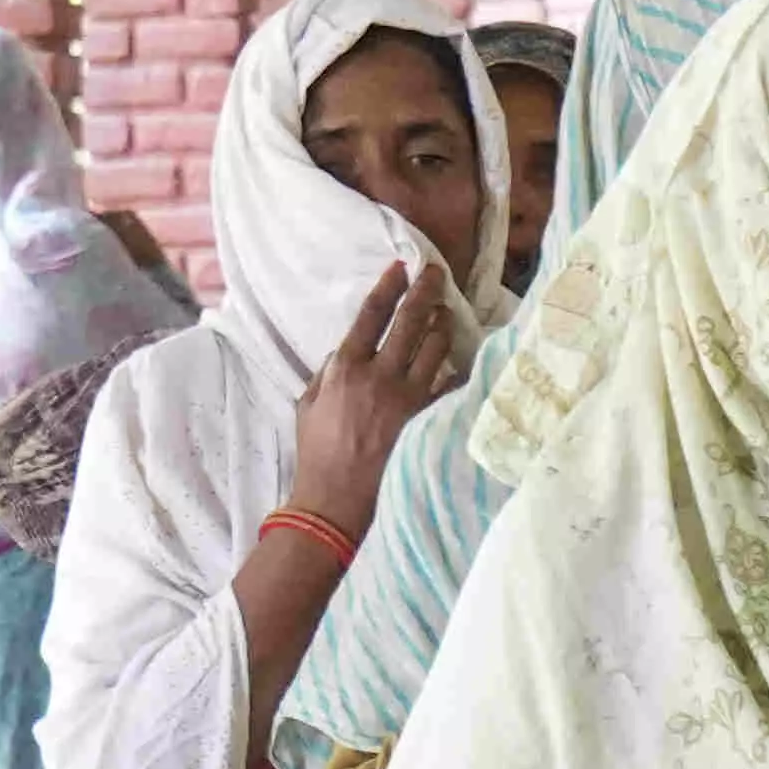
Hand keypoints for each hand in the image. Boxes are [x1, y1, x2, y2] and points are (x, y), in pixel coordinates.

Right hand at [280, 254, 469, 527]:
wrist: (336, 501)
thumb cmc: (317, 454)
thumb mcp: (308, 405)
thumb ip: (327, 372)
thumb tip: (346, 350)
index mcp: (346, 368)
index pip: (371, 314)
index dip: (389, 286)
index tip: (403, 267)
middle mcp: (380, 375)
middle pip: (411, 320)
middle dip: (427, 290)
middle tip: (438, 273)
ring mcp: (408, 397)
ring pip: (436, 346)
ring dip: (443, 325)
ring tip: (446, 314)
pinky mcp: (427, 419)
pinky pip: (450, 384)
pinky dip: (455, 369)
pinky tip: (460, 360)